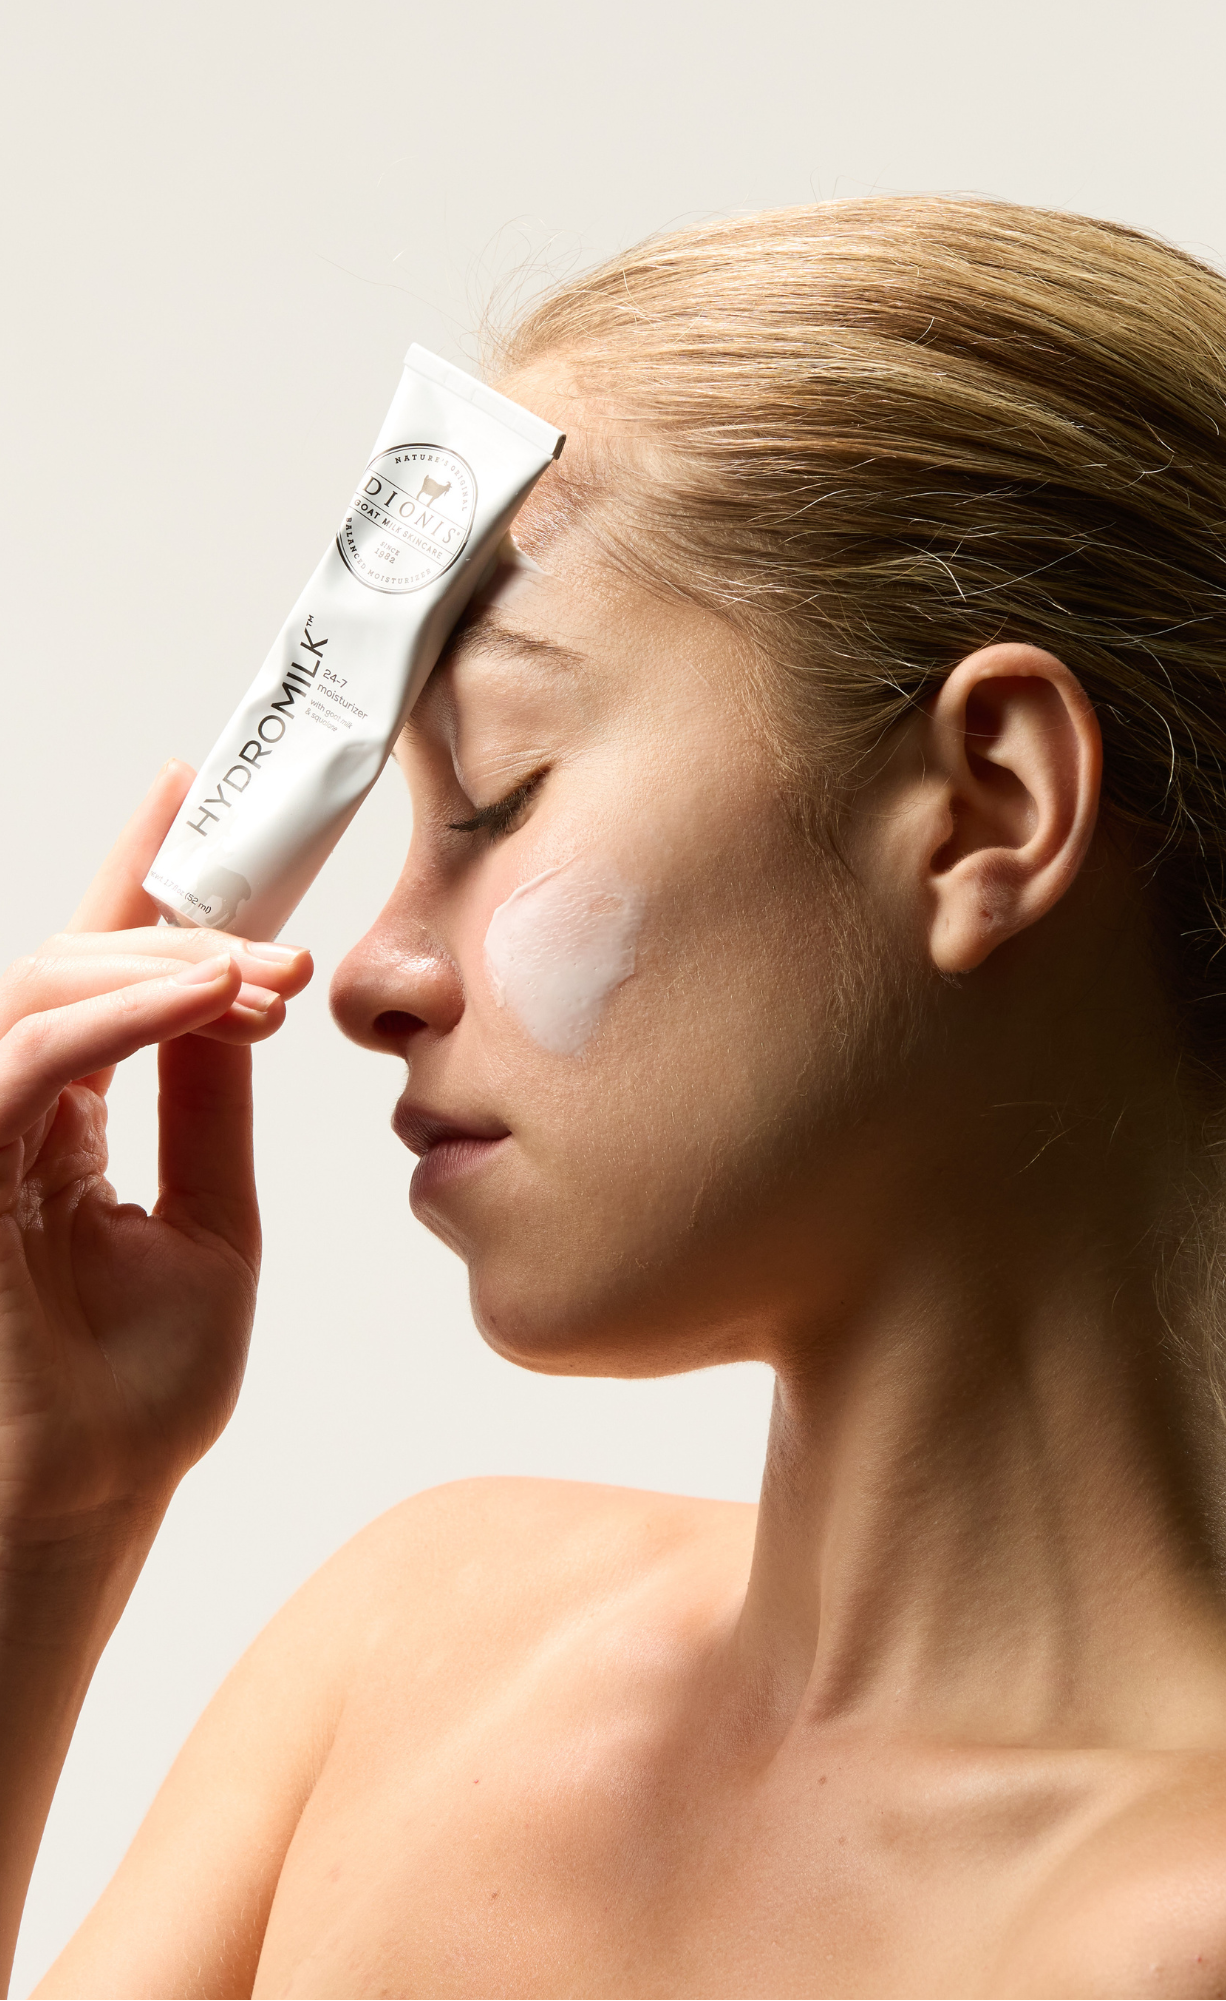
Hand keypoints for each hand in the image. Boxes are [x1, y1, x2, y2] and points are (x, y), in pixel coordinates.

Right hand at [0, 762, 312, 1546]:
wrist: (92, 1501)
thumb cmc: (138, 1395)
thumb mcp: (211, 1226)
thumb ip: (207, 1108)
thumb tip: (238, 1005)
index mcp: (56, 1125)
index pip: (90, 976)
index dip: (133, 878)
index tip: (191, 793)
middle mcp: (5, 1113)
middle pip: (67, 966)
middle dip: (181, 937)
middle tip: (284, 957)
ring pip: (36, 989)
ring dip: (154, 966)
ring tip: (253, 976)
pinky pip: (26, 1055)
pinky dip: (114, 1015)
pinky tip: (204, 996)